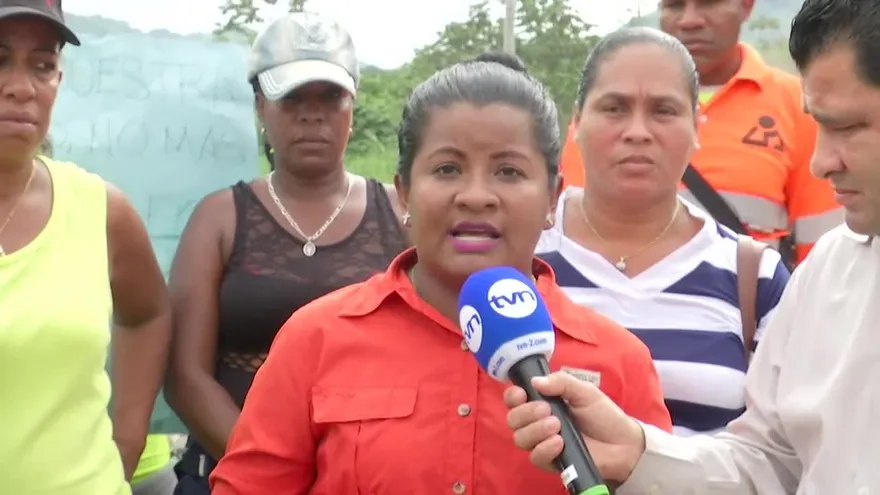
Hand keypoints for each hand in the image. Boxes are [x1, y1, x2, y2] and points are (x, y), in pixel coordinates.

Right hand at [504, 371, 646, 482]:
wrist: (622, 443)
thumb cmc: (603, 415)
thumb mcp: (585, 392)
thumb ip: (562, 382)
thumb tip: (535, 381)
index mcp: (542, 402)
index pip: (515, 399)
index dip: (513, 396)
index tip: (522, 394)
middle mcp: (537, 422)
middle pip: (513, 419)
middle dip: (526, 413)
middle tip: (547, 410)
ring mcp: (542, 443)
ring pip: (520, 438)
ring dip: (535, 430)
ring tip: (557, 426)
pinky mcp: (550, 461)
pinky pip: (535, 457)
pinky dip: (544, 448)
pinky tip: (559, 443)